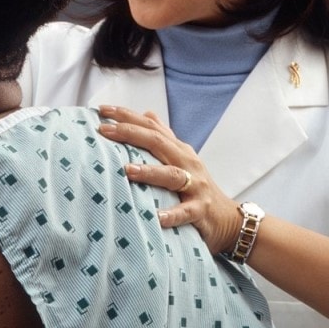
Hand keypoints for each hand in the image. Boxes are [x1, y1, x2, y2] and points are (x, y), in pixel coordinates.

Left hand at [96, 105, 241, 254]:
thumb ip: (164, 137)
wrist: (227, 218)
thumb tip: (147, 113)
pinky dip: (172, 214)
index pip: (151, 127)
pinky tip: (157, 218)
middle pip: (158, 143)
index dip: (127, 116)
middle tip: (103, 130)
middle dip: (130, 134)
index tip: (101, 109)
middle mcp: (187, 162)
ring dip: (150, 172)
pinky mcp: (200, 210)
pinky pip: (186, 212)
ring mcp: (196, 186)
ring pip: (172, 175)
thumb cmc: (197, 186)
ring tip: (128, 170)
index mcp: (178, 150)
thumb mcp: (181, 158)